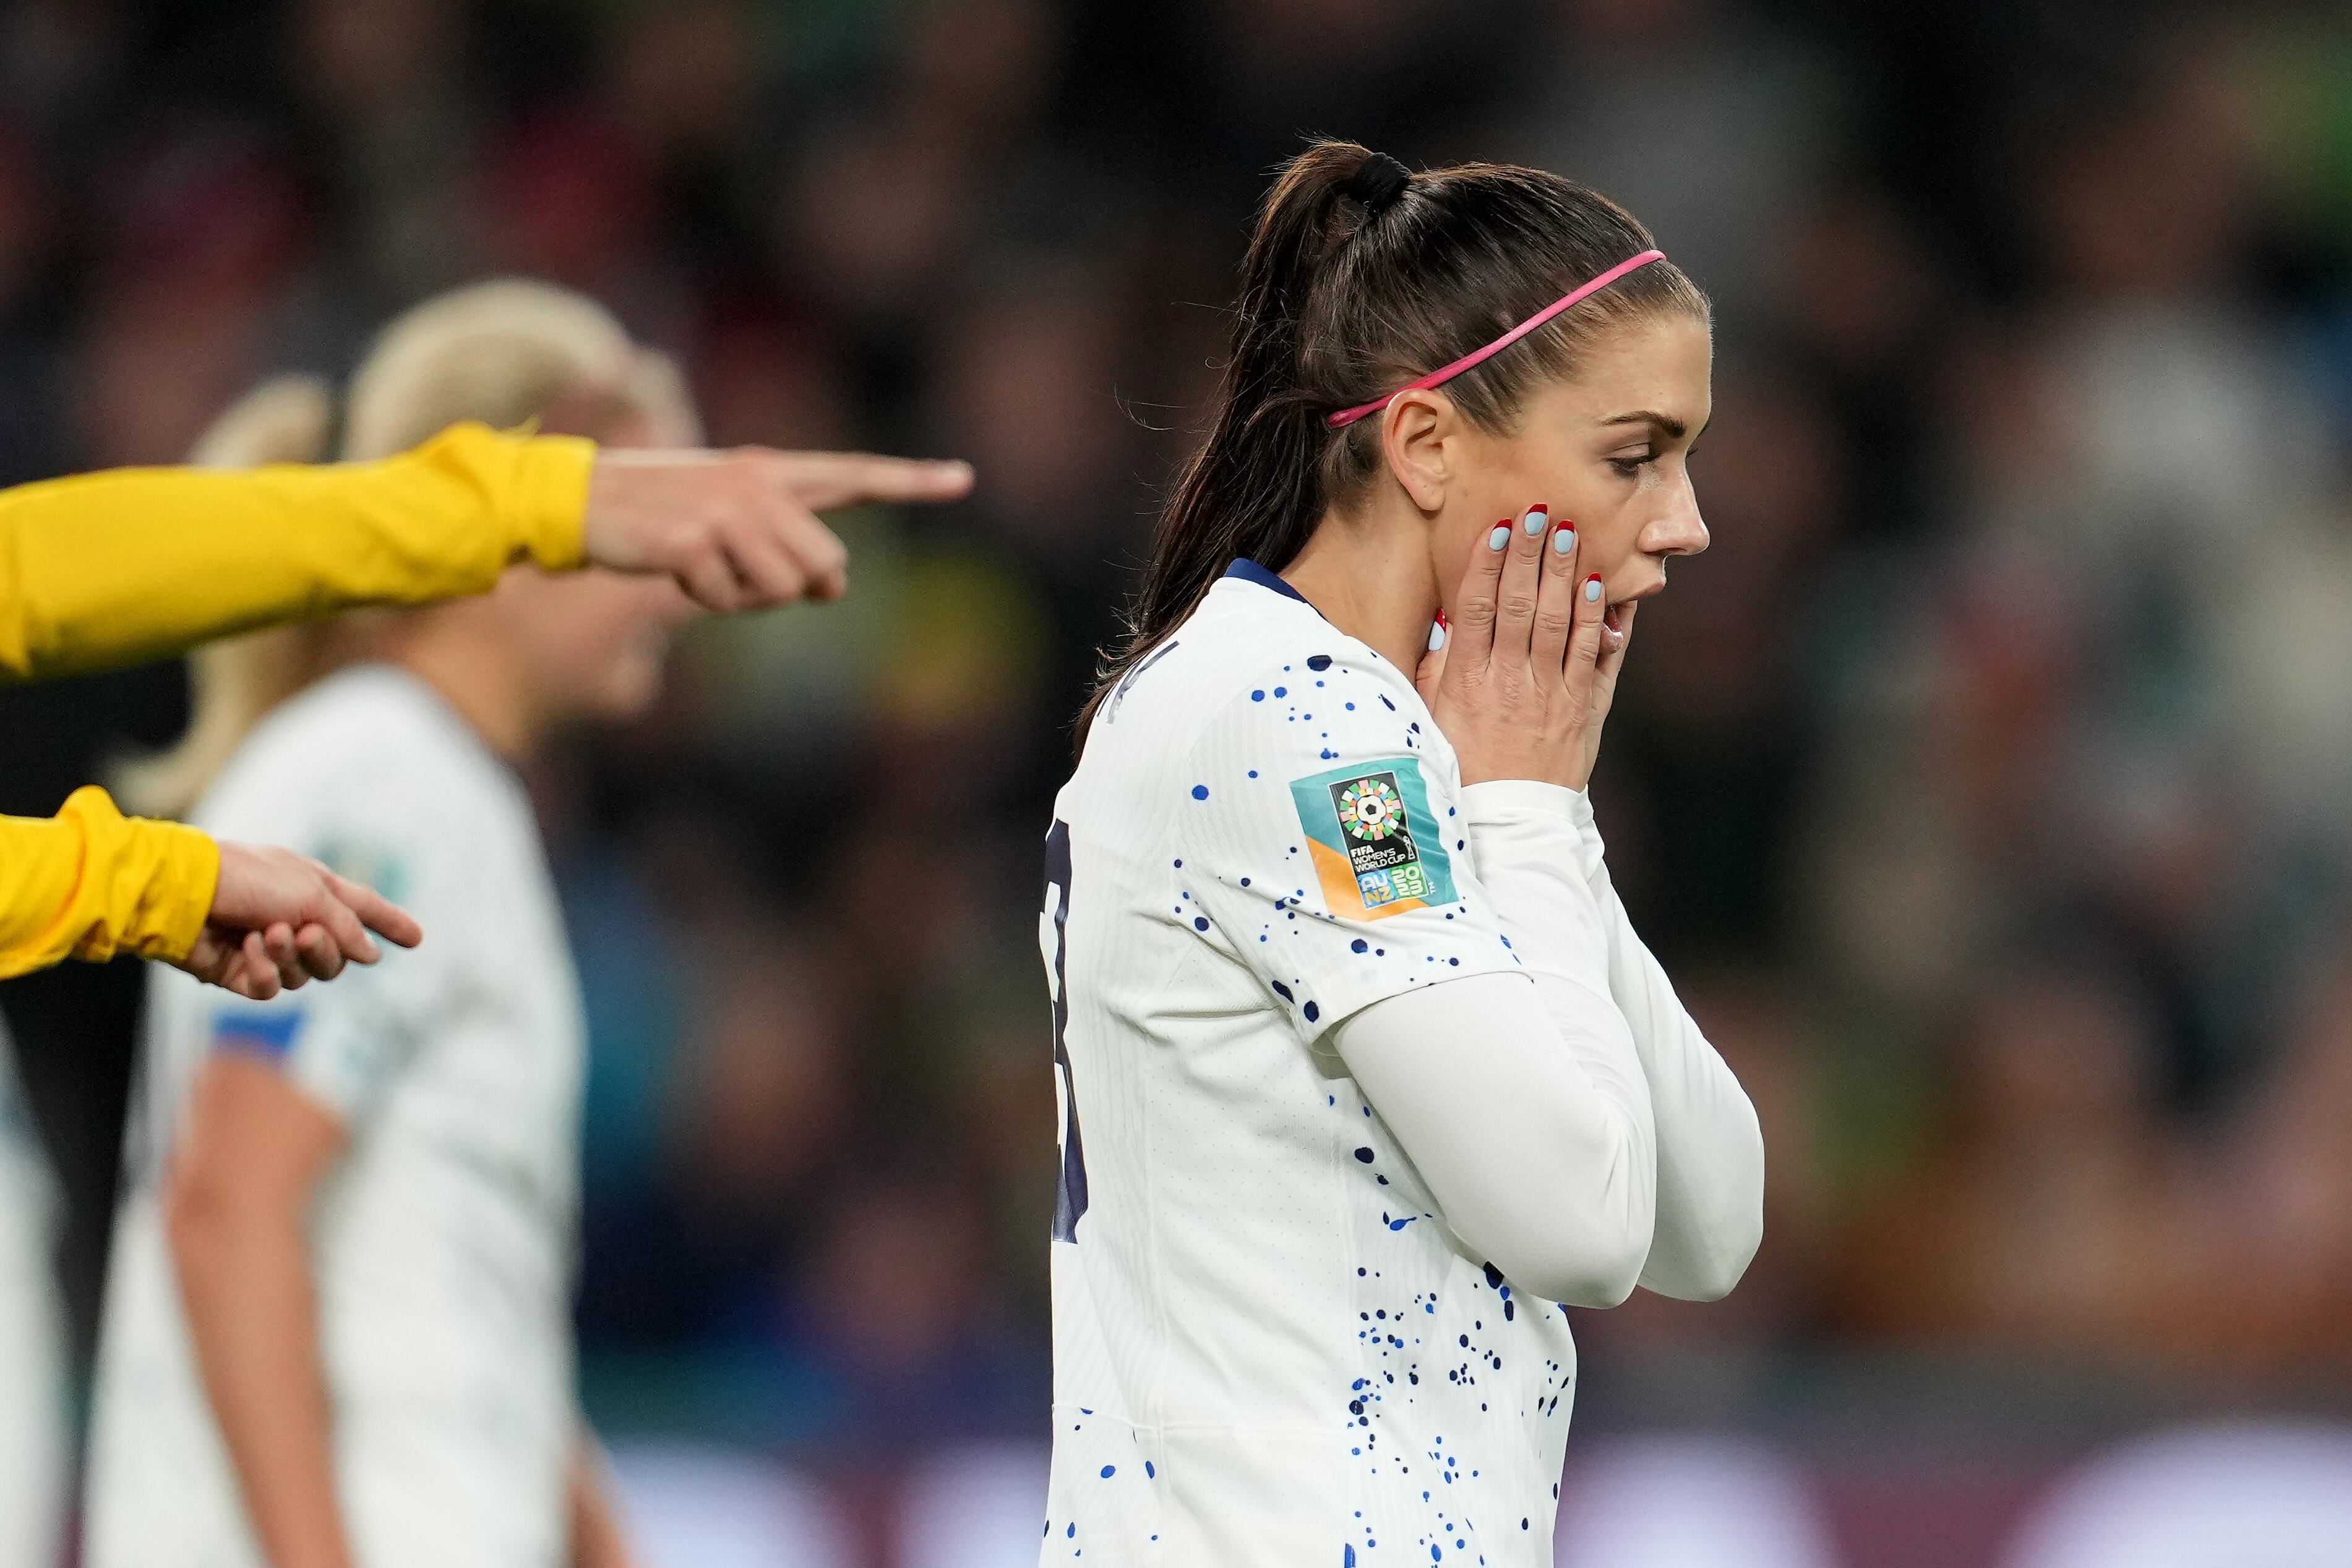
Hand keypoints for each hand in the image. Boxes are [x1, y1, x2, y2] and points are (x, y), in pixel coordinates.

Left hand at [176, 843, 423, 1000]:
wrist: (183, 895)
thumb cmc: (246, 879)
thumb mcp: (310, 893)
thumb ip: (347, 926)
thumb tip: (371, 955)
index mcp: (314, 890)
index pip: (364, 910)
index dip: (391, 923)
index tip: (416, 939)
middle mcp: (294, 918)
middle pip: (336, 956)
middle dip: (324, 950)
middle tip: (302, 934)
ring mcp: (267, 947)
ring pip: (304, 976)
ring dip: (288, 958)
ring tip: (263, 935)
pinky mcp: (240, 972)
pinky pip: (269, 989)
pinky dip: (262, 972)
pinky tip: (246, 953)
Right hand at [581, 447, 974, 611]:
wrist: (576, 502)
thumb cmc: (656, 519)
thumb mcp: (728, 524)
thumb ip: (786, 547)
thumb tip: (834, 589)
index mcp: (770, 472)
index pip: (853, 474)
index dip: (911, 480)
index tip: (964, 478)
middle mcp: (757, 483)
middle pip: (825, 566)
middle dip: (789, 588)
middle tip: (734, 569)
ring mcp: (726, 510)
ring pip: (783, 592)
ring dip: (742, 599)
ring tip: (700, 566)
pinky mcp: (694, 539)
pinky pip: (727, 602)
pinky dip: (700, 601)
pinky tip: (671, 570)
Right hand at [1415, 503, 1626, 790]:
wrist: (1508, 823)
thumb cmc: (1463, 767)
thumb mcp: (1431, 719)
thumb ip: (1436, 668)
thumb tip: (1443, 620)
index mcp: (1466, 682)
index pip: (1476, 608)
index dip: (1486, 564)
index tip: (1495, 528)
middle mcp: (1509, 682)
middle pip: (1520, 604)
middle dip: (1529, 554)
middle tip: (1537, 511)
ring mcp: (1551, 694)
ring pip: (1561, 622)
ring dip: (1565, 573)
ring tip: (1569, 533)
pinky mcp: (1585, 709)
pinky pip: (1595, 657)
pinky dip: (1600, 620)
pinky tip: (1601, 588)